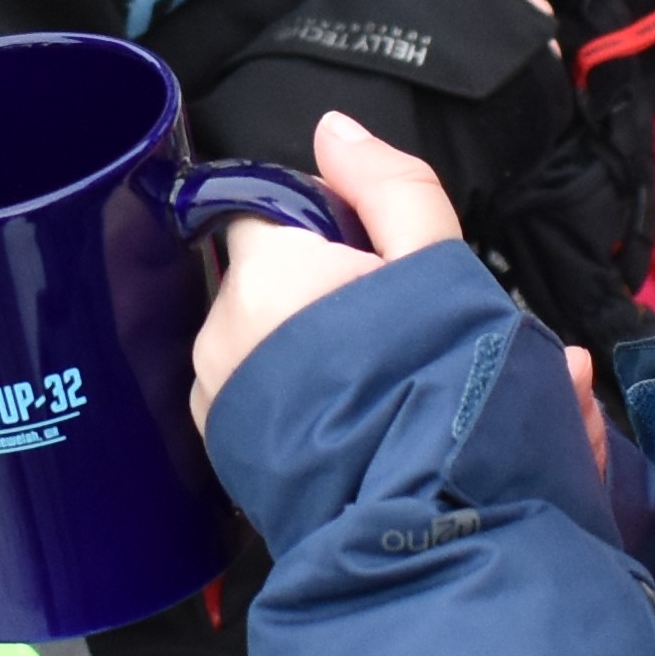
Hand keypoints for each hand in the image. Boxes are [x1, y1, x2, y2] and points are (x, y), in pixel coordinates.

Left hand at [192, 111, 459, 429]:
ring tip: (374, 383)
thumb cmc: (438, 390)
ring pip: (259, 334)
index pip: (268, 206)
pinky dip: (290, 392)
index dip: (327, 223)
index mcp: (267, 271)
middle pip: (266, 275)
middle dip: (322, 291)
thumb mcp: (441, 267)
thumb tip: (334, 130)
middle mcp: (221, 327)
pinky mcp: (220, 446)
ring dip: (307, 344)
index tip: (377, 262)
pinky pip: (251, 390)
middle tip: (391, 332)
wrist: (426, 524)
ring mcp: (213, 392)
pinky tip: (346, 418)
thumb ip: (389, 186)